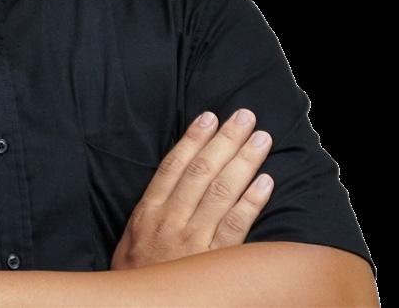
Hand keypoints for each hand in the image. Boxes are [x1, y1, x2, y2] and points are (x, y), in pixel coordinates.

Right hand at [110, 108, 273, 269]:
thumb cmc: (136, 280)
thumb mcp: (132, 241)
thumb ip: (153, 212)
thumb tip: (176, 179)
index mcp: (148, 213)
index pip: (173, 167)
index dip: (192, 139)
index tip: (209, 116)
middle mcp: (170, 222)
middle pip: (201, 172)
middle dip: (224, 141)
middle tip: (244, 117)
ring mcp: (193, 243)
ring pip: (221, 193)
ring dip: (243, 162)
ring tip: (260, 139)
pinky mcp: (214, 266)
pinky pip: (236, 228)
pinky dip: (252, 202)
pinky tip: (266, 182)